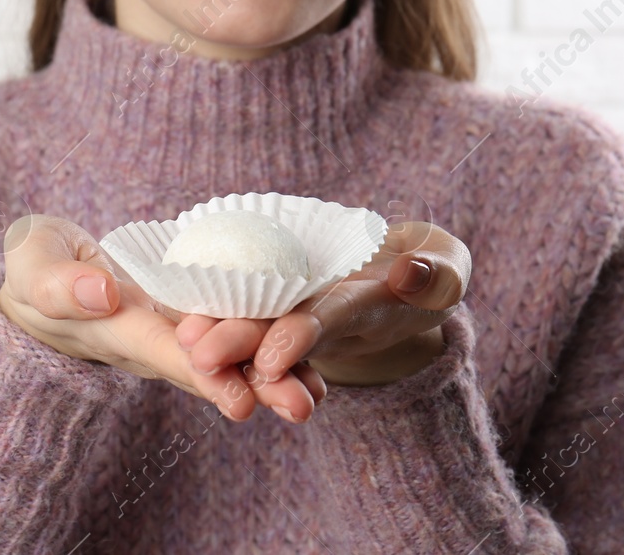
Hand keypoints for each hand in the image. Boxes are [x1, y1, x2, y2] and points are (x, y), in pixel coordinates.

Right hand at [0, 214, 327, 421]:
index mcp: (117, 327)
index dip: (204, 374)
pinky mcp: (191, 308)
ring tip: (319, 393)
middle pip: (211, 365)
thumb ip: (60, 282)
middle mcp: (154, 336)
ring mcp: (176, 326)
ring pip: (231, 352)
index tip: (240, 401)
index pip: (165, 353)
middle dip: (257, 385)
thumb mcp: (33, 266)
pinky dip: (272, 339)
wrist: (45, 277)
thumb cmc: (34, 269)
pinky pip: (235, 324)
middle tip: (303, 404)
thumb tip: (102, 292)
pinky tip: (312, 348)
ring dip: (275, 372)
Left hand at [175, 221, 469, 387]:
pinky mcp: (280, 290)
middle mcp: (323, 314)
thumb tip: (409, 276)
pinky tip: (176, 302)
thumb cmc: (432, 270)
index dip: (303, 336)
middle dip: (242, 345)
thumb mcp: (447, 268)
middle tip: (201, 356)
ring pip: (254, 319)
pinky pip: (245, 295)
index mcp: (366, 309)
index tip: (275, 356)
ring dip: (221, 333)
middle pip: (278, 328)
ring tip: (183, 342)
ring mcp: (299, 305)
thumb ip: (436, 274)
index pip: (330, 321)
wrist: (404, 275)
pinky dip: (215, 301)